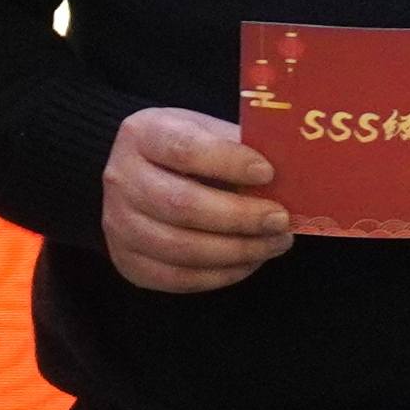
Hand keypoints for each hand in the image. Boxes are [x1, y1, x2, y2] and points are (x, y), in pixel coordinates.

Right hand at [101, 106, 288, 291]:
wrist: (137, 176)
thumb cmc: (182, 150)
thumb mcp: (205, 131)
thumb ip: (237, 147)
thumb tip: (290, 170)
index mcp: (142, 135)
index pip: (185, 149)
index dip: (229, 163)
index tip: (268, 173)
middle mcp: (121, 179)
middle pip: (182, 205)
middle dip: (240, 217)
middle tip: (280, 220)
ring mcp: (119, 225)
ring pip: (181, 249)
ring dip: (237, 251)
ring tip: (274, 244)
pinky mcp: (128, 262)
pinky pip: (178, 278)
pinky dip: (220, 275)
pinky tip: (248, 262)